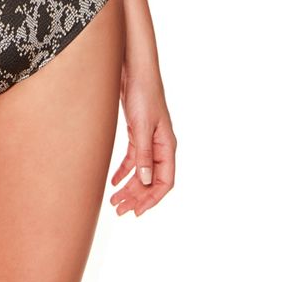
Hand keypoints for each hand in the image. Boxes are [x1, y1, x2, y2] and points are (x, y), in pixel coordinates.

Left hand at [109, 67, 175, 216]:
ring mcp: (149, 140)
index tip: (137, 212)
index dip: (152, 199)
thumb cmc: (142, 94)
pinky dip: (124, 171)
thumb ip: (144, 154)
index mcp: (167, 146)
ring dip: (129, 187)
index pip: (165, 182)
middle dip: (137, 197)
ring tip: (114, 201)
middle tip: (119, 210)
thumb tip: (146, 181)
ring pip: (141, 171)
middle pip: (151, 180)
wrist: (134, 69)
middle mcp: (160, 146)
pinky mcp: (137, 132)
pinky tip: (114, 181)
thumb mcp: (142, 126)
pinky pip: (133, 159)